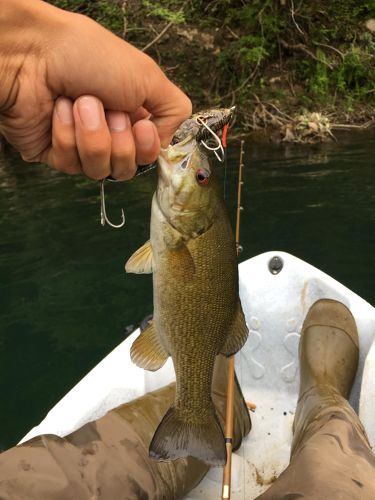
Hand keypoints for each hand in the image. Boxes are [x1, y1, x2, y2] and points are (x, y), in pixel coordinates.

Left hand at [0, 0, 190, 179]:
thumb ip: (174, 109)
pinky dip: (67, 135)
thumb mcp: (148, 76)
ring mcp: (81, 146)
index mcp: (133, 116)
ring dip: (93, 135)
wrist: (36, 54)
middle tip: (108, 109)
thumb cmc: (90, 56)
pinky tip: (59, 110)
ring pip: (100, 170)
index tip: (141, 126)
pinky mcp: (55, 154)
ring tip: (80, 104)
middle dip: (119, 140)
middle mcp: (109, 134)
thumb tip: (164, 140)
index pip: (149, 154)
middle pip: (127, 168)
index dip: (147, 147)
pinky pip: (71, 164)